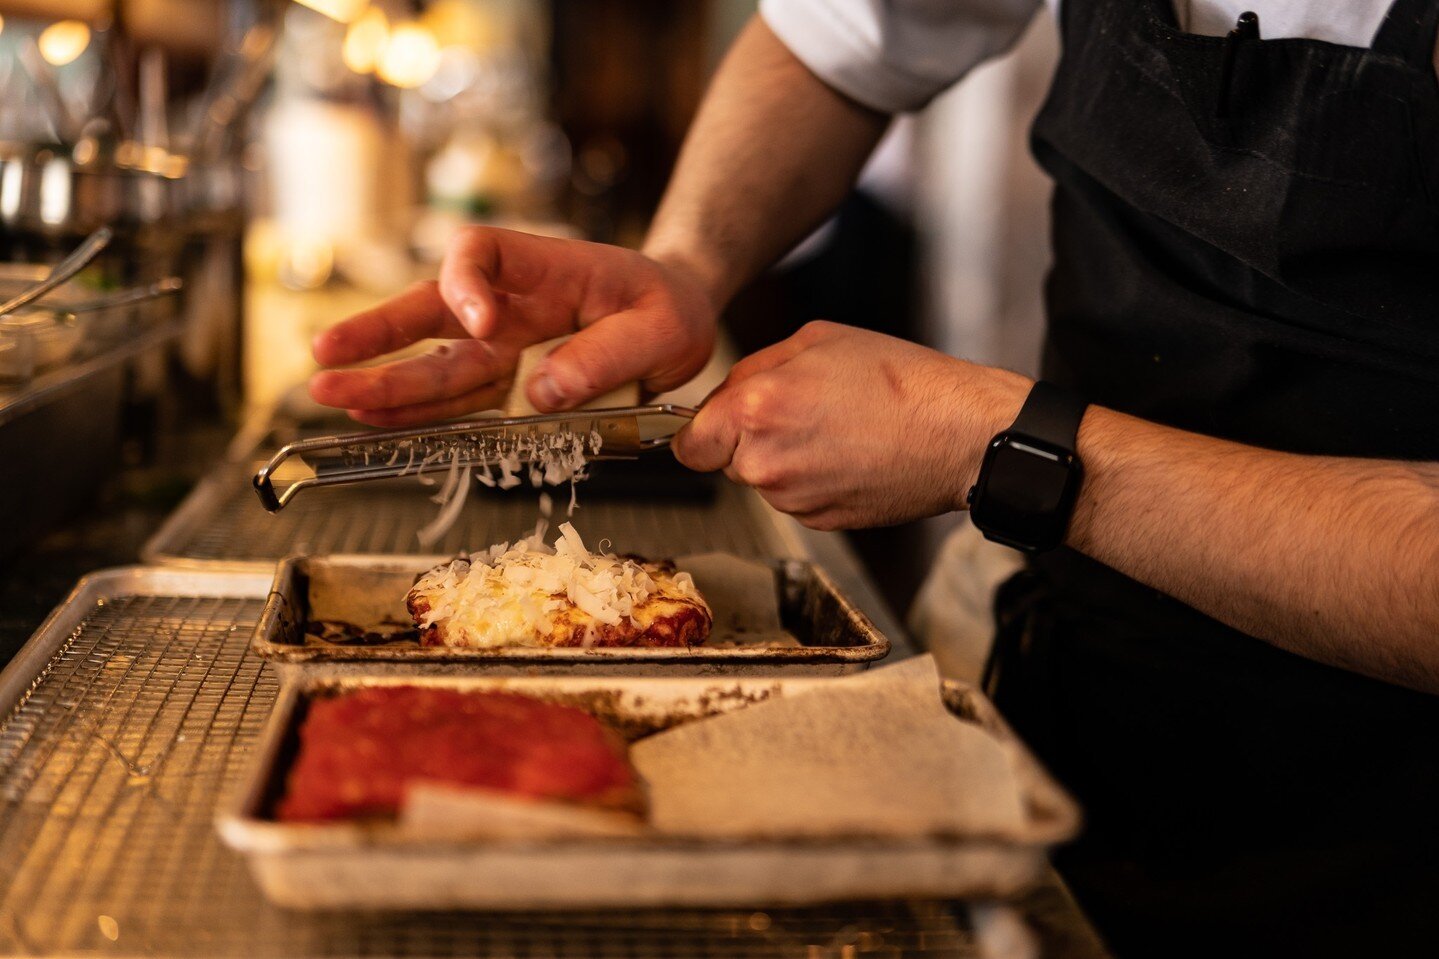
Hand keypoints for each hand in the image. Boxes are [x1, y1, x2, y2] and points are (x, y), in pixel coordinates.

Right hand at [309, 227, 716, 426]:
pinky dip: (420, 413)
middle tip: (327, 355)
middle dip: (379, 333)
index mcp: (546, 268)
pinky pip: (460, 400)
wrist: (678, 320)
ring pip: (436, 362)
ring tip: (333, 397)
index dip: (465, 284)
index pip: (480, 251)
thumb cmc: (669, 309)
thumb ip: (609, 356)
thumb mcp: (662, 329)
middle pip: (432, 309)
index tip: (479, 322)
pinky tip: (375, 421)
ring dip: (384, 381)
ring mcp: (505, 347)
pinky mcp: (510, 384)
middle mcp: (512, 305)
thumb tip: (543, 394)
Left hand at [672, 322, 1030, 528]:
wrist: (958, 434)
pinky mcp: (820, 520)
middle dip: (751, 438)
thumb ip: (756, 368)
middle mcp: (766, 463)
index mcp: (756, 410)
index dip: (704, 431)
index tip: (718, 425)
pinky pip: (796, 498)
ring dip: (785, 459)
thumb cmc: (900, 382)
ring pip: (764, 480)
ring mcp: (793, 499)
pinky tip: (850, 455)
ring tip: (836, 430)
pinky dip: (814, 480)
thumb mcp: (818, 340)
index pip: (689, 444)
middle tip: (803, 411)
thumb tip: (725, 394)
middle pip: (728, 460)